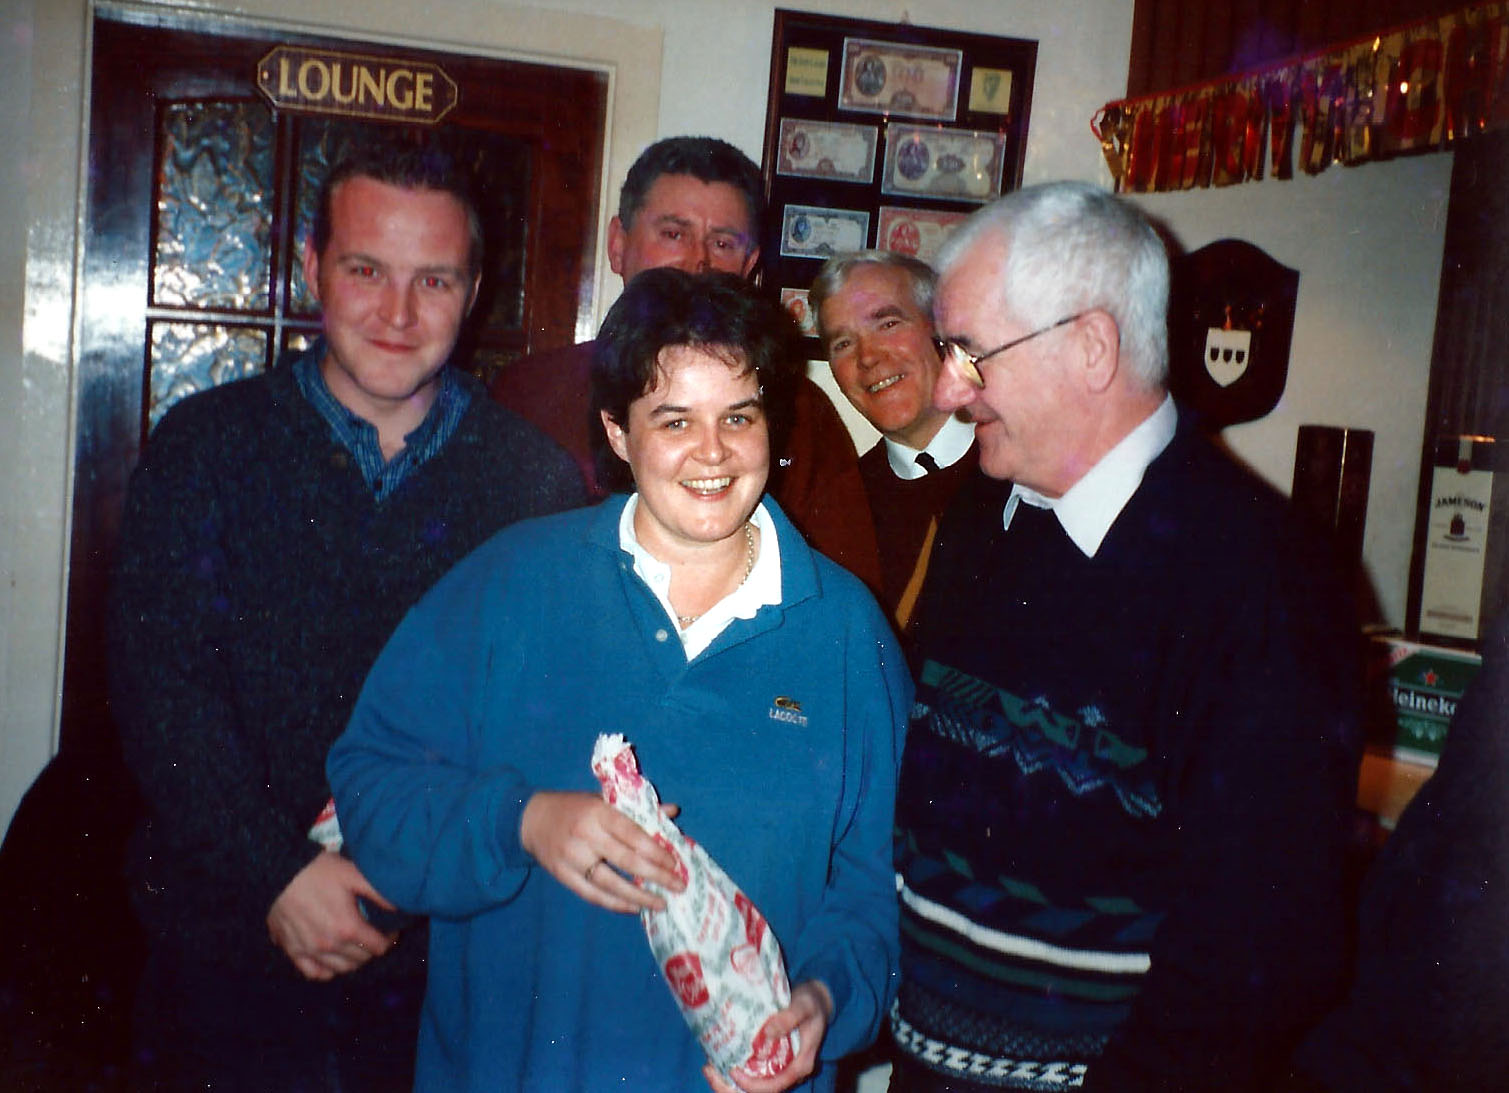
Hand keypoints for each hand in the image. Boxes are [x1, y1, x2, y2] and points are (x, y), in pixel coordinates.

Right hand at [266, 850, 396, 980]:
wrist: (280, 872)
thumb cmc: (319, 871)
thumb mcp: (354, 874)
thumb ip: (379, 893)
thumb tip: (399, 909)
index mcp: (348, 928)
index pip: (379, 947)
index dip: (388, 939)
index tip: (389, 930)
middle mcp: (329, 946)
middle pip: (361, 960)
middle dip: (372, 948)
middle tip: (373, 935)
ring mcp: (310, 951)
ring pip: (341, 969)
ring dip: (353, 960)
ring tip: (356, 945)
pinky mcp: (293, 951)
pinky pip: (314, 973)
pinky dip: (327, 970)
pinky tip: (333, 958)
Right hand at [519, 790, 684, 912]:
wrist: (531, 819)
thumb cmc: (575, 807)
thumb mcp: (604, 800)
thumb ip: (638, 809)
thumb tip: (673, 812)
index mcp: (598, 812)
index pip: (633, 834)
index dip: (655, 850)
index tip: (675, 863)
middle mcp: (586, 836)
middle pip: (626, 861)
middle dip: (656, 876)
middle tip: (678, 886)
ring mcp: (572, 858)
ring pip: (610, 883)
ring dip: (639, 896)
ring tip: (661, 904)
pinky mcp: (563, 876)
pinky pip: (593, 895)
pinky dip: (615, 904)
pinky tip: (634, 907)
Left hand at [702, 980, 832, 1092]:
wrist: (815, 1001)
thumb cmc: (811, 1003)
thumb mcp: (805, 1005)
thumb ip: (790, 1017)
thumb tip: (768, 1032)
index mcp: (801, 1064)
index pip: (775, 1085)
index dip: (753, 1084)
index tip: (733, 1071)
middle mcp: (789, 1071)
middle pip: (761, 1092)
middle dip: (732, 1087)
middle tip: (709, 1070)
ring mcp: (779, 1067)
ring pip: (753, 1085)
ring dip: (729, 1082)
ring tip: (708, 1067)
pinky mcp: (771, 1060)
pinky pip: (751, 1073)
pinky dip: (733, 1070)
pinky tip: (717, 1058)